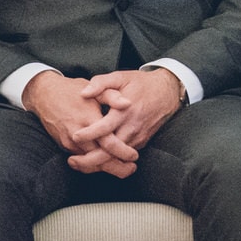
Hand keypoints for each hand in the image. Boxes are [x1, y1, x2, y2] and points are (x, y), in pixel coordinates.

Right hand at [22, 71, 138, 176]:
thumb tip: (128, 103)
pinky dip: (94, 163)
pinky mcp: (64, 145)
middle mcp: (78, 134)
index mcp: (89, 119)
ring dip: (106, 167)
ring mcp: (69, 142)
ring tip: (123, 169)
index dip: (123, 152)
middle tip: (132, 169)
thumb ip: (112, 97)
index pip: (108, 143)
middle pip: (99, 158)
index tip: (135, 156)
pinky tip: (107, 162)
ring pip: (90, 162)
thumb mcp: (95, 89)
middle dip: (117, 167)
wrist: (44, 95)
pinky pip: (82, 158)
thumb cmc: (72, 90)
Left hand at [68, 68, 182, 169]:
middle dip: (90, 160)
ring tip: (79, 163)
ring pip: (116, 157)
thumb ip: (101, 83)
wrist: (168, 92)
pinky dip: (110, 160)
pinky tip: (95, 160)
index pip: (105, 128)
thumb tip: (84, 92)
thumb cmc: (142, 84)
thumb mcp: (121, 76)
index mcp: (125, 111)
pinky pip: (124, 155)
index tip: (74, 137)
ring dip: (98, 163)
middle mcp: (132, 127)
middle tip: (72, 161)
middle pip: (110, 151)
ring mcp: (138, 137)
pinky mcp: (141, 142)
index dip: (89, 134)